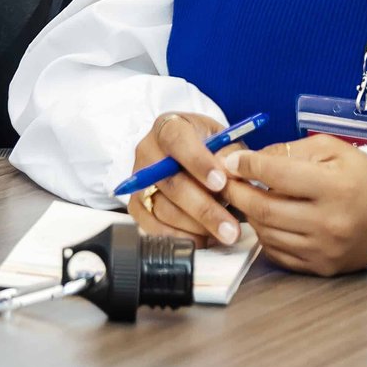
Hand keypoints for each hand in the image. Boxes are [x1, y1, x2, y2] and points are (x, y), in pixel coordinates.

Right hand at [126, 111, 248, 248]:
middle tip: (229, 228)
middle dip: (203, 208)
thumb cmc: (211, 149)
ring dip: (196, 227)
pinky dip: (178, 237)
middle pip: (170, 182)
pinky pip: (151, 226)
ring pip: (163, 208)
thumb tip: (229, 173)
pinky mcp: (136, 204)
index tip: (220, 182)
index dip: (197, 162)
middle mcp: (148, 151)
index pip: (177, 140)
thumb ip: (230, 154)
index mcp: (169, 127)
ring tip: (223, 234)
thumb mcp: (226, 141)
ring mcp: (139, 179)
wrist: (192, 158)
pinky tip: (202, 239)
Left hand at [219, 134, 366, 274]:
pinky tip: (264, 220)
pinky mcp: (322, 267)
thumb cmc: (359, 177)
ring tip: (243, 199)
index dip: (248, 165)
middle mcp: (331, 222)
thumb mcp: (330, 150)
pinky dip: (264, 236)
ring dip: (249, 215)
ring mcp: (326, 249)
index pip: (278, 175)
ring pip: (268, 233)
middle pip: (267, 209)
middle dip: (238, 193)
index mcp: (336, 187)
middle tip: (224, 182)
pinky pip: (279, 253)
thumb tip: (248, 160)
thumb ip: (288, 151)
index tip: (232, 160)